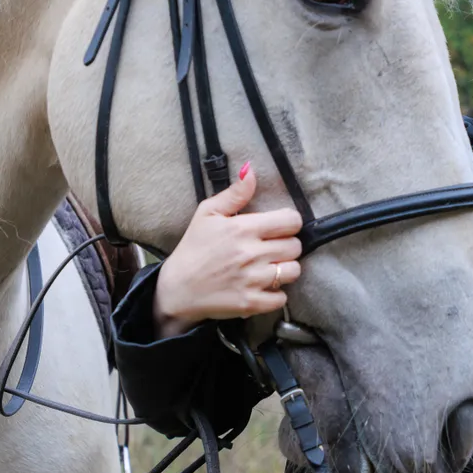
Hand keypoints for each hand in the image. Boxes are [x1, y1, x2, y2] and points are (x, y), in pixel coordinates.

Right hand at [152, 162, 303, 339]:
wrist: (176, 288)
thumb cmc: (193, 248)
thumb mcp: (208, 213)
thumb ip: (235, 193)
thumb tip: (251, 169)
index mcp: (243, 228)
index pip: (291, 221)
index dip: (289, 223)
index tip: (279, 228)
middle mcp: (251, 253)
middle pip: (295, 246)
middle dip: (286, 246)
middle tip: (271, 249)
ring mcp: (252, 280)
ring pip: (293, 271)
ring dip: (284, 269)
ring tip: (269, 268)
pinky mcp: (251, 302)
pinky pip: (282, 298)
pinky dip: (276, 295)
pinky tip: (263, 287)